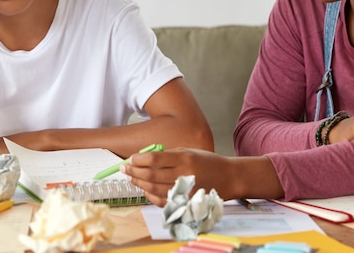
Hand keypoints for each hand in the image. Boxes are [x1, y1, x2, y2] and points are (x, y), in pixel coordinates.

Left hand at [121, 148, 244, 206]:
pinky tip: (145, 189)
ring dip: (139, 183)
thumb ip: (168, 155)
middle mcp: (184, 174)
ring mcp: (184, 190)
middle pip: (151, 174)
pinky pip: (162, 201)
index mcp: (185, 158)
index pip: (155, 159)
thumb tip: (144, 159)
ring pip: (154, 188)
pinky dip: (150, 195)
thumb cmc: (208, 162)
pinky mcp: (185, 202)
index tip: (130, 159)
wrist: (228, 177)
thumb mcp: (189, 151)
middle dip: (134, 171)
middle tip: (124, 168)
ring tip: (131, 177)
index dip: (138, 159)